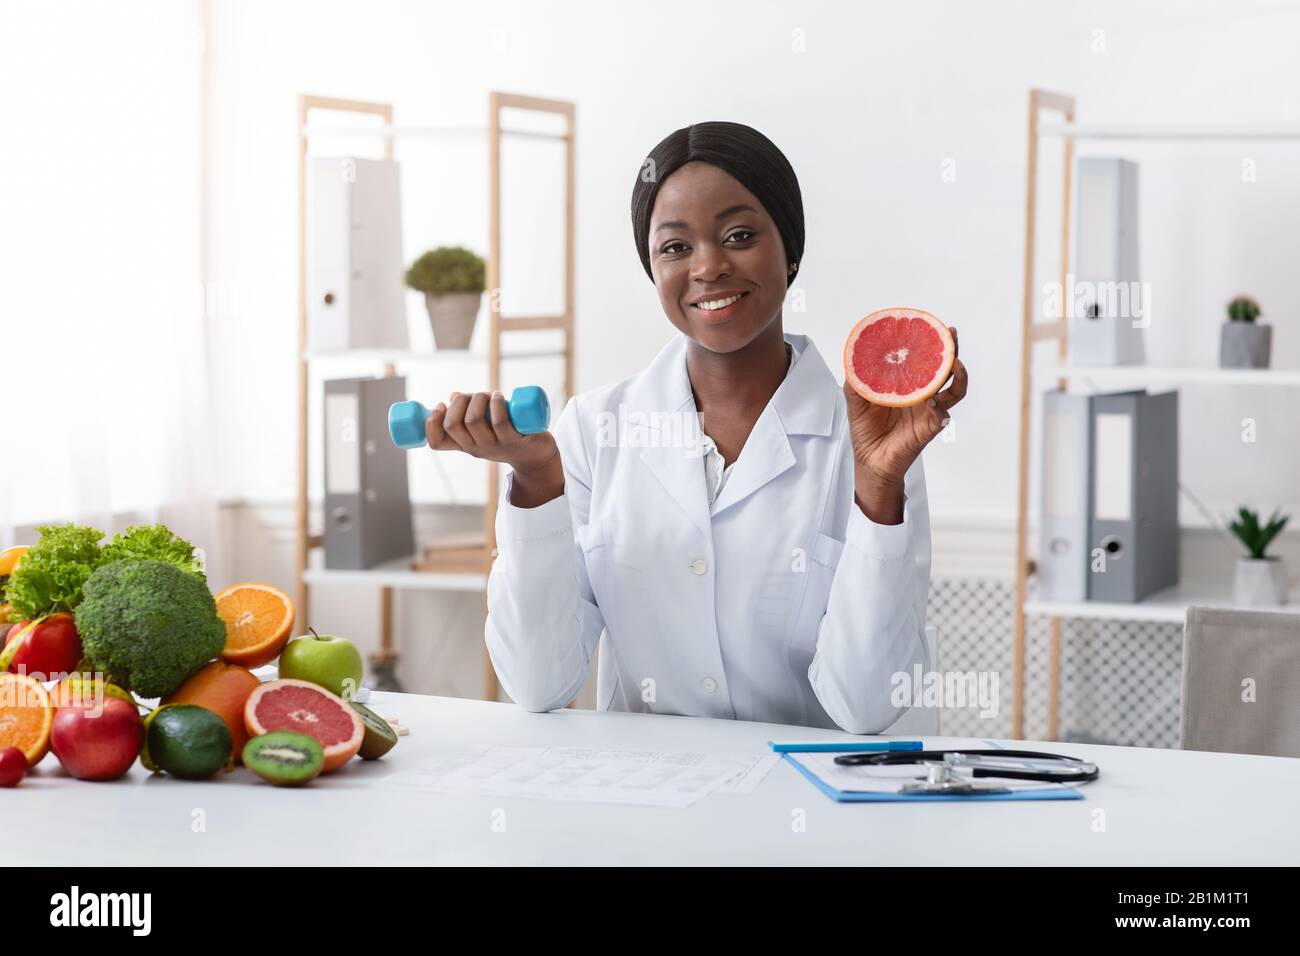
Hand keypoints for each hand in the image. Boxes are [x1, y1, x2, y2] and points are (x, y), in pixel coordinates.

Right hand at [426, 391, 563, 506]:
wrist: (536, 457)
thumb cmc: (506, 436)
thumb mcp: (482, 429)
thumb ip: (467, 414)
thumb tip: (453, 396)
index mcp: (464, 445)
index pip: (436, 441)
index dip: (431, 422)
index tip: (441, 405)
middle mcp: (475, 448)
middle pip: (453, 425)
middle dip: (459, 402)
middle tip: (473, 396)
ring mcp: (494, 446)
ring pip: (473, 420)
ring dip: (478, 399)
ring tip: (489, 395)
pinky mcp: (513, 440)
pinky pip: (499, 421)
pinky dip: (496, 404)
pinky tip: (498, 397)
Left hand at [845, 327, 968, 514]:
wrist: (869, 461)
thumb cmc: (866, 431)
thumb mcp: (856, 400)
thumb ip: (856, 379)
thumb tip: (852, 356)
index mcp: (908, 385)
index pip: (923, 360)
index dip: (928, 343)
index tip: (927, 325)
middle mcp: (923, 395)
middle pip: (944, 368)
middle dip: (950, 350)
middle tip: (950, 333)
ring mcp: (929, 410)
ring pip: (953, 388)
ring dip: (956, 374)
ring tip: (954, 362)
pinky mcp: (929, 427)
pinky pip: (942, 413)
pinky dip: (940, 404)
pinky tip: (932, 397)